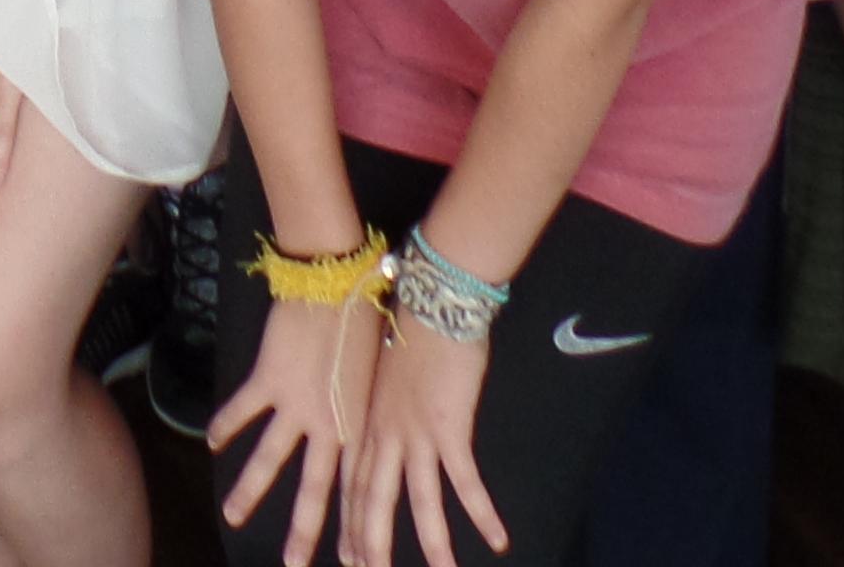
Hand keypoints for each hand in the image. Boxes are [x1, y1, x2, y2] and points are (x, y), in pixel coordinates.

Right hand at [207, 292, 370, 566]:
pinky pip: (243, 411)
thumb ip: (367, 406)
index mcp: (361, 425)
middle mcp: (330, 424)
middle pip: (314, 491)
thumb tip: (365, 424)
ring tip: (232, 517)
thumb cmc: (369, 319)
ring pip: (268, 461)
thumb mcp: (377, 373)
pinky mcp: (269, 381)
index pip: (356, 489)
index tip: (353, 561)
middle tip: (295, 566)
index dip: (354, 528)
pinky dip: (225, 426)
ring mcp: (297, 405)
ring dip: (251, 492)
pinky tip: (210, 443)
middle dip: (305, 533)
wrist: (339, 282)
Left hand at [354, 311, 504, 562]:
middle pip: (372, 502)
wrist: (432, 302)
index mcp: (366, 421)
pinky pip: (466, 482)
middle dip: (370, 545)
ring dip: (433, 544)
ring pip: (419, 503)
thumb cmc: (412, 329)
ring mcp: (415, 434)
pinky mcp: (448, 429)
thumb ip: (385, 407)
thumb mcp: (385, 374)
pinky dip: (482, 513)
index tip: (347, 555)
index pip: (353, 485)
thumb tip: (394, 428)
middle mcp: (384, 434)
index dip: (351, 523)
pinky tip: (497, 539)